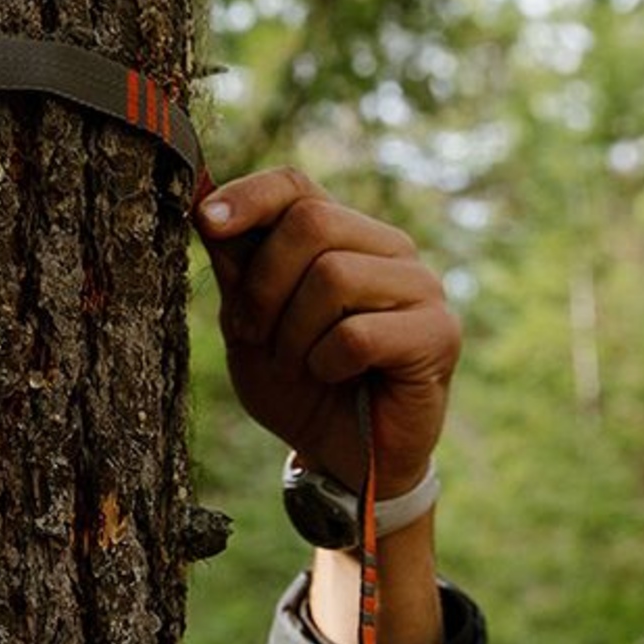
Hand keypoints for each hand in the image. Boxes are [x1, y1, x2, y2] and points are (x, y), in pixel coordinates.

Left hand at [194, 167, 459, 496]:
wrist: (341, 458)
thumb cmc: (298, 386)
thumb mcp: (249, 324)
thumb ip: (237, 269)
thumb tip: (205, 207)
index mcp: (342, 236)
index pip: (296, 185)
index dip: (249, 196)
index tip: (206, 221)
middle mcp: (388, 249)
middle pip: (312, 222)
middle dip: (265, 285)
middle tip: (257, 335)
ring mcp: (421, 287)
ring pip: (334, 275)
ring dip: (294, 333)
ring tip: (299, 364)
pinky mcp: (439, 334)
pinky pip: (357, 333)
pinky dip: (326, 364)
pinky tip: (336, 379)